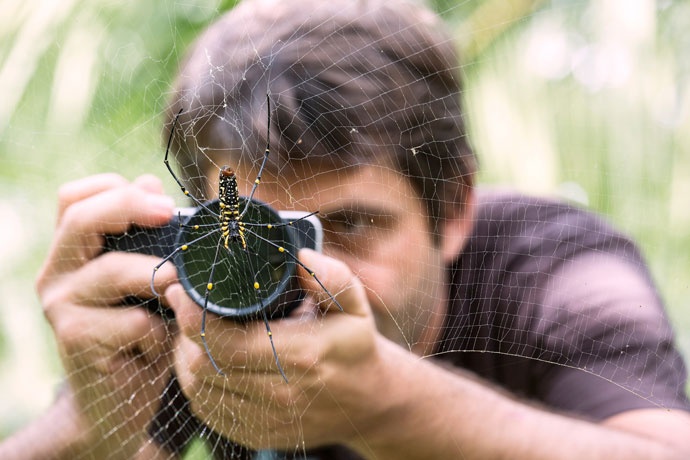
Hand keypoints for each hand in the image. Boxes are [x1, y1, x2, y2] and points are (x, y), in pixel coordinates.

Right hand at [36, 173, 178, 457]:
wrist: (118, 401)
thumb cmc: (140, 333)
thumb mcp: (147, 280)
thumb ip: (147, 234)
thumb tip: (150, 184)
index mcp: (72, 252)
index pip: (75, 198)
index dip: (117, 189)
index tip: (163, 203)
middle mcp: (56, 274)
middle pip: (82, 218)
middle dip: (132, 208)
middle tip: (172, 215)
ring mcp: (61, 307)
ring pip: (115, 270)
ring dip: (159, 279)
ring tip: (176, 296)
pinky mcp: (76, 340)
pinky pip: (135, 320)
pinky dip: (159, 331)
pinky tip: (156, 347)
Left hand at [168, 248, 403, 450]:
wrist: (369, 402)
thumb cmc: (355, 346)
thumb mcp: (355, 305)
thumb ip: (330, 277)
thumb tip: (298, 255)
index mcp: (299, 356)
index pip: (223, 341)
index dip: (191, 315)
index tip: (180, 290)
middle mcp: (279, 394)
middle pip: (202, 365)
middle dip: (184, 332)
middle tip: (185, 304)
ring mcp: (266, 420)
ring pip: (198, 388)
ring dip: (187, 356)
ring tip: (194, 330)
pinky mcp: (256, 435)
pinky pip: (207, 409)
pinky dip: (198, 383)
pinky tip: (207, 361)